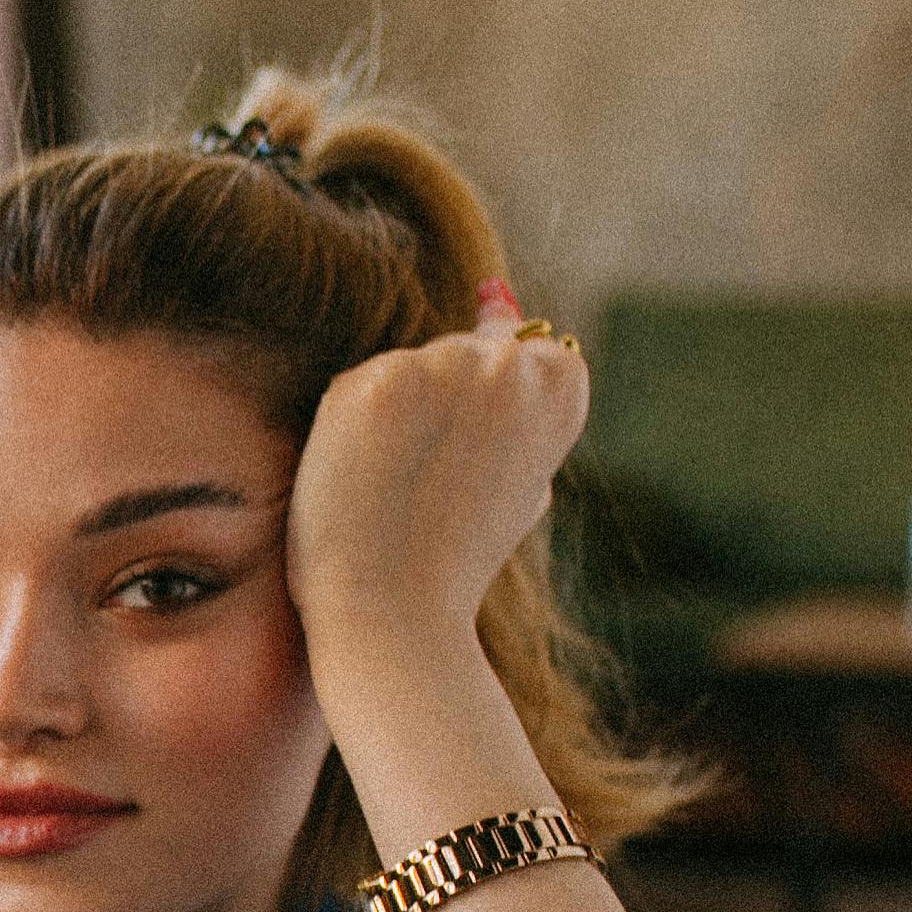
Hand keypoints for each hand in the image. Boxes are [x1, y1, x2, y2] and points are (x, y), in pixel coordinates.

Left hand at [284, 279, 589, 695]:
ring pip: (407, 366)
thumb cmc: (458, 556)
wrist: (397, 609)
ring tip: (396, 486)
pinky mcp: (375, 386)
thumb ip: (523, 404)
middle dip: (440, 405)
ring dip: (394, 413)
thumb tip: (498, 301)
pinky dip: (354, 427)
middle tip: (427, 484)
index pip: (528, 347)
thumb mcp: (526, 475)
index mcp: (556, 382)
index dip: (490, 408)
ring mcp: (438, 369)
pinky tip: (363, 477)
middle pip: (460, 352)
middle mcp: (503, 362)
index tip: (475, 457)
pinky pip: (361, 386)